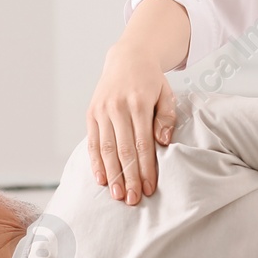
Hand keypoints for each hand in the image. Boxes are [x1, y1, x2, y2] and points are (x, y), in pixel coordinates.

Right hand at [86, 43, 178, 205]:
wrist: (128, 57)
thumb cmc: (151, 81)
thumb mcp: (165, 94)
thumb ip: (165, 117)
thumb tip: (162, 143)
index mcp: (138, 104)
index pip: (143, 144)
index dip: (146, 169)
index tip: (149, 188)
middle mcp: (117, 108)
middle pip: (123, 150)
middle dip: (129, 177)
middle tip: (133, 200)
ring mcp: (102, 111)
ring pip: (106, 149)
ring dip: (112, 174)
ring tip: (118, 195)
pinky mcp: (91, 113)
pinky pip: (93, 142)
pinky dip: (95, 162)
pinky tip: (101, 179)